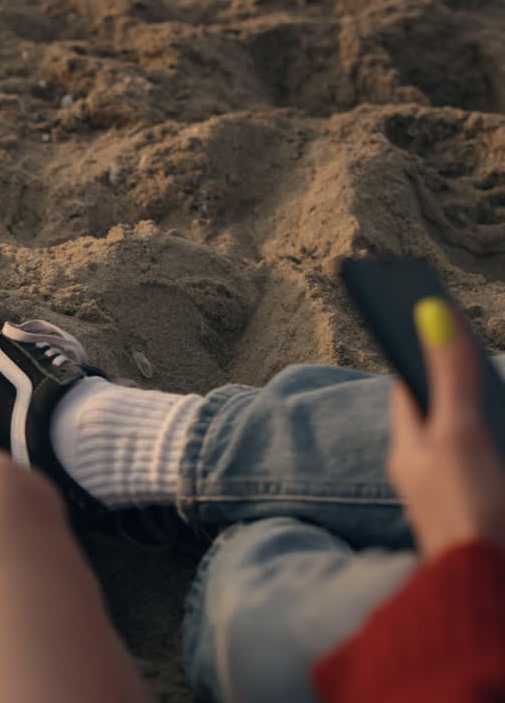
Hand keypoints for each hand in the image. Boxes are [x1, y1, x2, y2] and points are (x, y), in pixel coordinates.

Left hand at [387, 297, 504, 557]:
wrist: (491, 592)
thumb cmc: (469, 512)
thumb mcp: (460, 434)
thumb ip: (450, 377)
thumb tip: (430, 312)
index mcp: (409, 452)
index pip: (408, 390)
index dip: (424, 355)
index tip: (440, 321)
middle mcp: (427, 473)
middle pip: (445, 413)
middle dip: (465, 386)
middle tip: (479, 355)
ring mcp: (457, 495)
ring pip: (470, 441)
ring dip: (484, 415)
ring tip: (494, 398)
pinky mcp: (484, 513)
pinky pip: (487, 467)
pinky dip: (494, 447)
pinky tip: (500, 445)